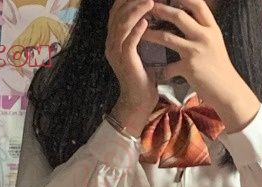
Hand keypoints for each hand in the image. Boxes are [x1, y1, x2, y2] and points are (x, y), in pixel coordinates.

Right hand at [105, 0, 159, 135]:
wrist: (139, 101)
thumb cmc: (144, 76)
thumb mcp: (141, 50)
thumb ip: (141, 32)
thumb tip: (151, 14)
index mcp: (114, 39)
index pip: (117, 10)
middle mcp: (111, 43)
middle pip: (118, 13)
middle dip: (132, 0)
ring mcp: (116, 52)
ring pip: (122, 24)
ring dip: (136, 11)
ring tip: (150, 1)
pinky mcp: (124, 61)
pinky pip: (129, 41)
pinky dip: (137, 29)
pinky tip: (146, 21)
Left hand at [142, 0, 260, 132]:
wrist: (228, 91)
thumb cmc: (221, 68)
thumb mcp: (215, 44)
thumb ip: (203, 31)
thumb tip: (191, 19)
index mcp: (212, 28)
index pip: (198, 4)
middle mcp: (204, 36)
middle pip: (179, 16)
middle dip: (161, 9)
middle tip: (148, 6)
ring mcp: (196, 52)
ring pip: (167, 37)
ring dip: (151, 34)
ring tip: (140, 32)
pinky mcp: (189, 68)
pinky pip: (169, 67)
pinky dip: (161, 70)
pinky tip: (155, 72)